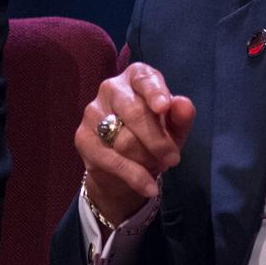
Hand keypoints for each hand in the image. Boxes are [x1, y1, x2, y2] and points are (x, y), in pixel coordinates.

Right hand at [75, 63, 196, 226]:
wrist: (126, 166)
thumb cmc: (154, 135)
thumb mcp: (174, 128)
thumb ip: (181, 116)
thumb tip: (183, 105)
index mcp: (135, 77)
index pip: (143, 78)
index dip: (154, 91)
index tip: (163, 107)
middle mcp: (111, 88)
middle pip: (134, 112)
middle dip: (157, 140)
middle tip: (173, 158)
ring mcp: (92, 112)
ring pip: (124, 140)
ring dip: (147, 159)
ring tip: (155, 164)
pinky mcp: (82, 138)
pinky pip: (112, 160)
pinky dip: (134, 176)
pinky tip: (148, 187)